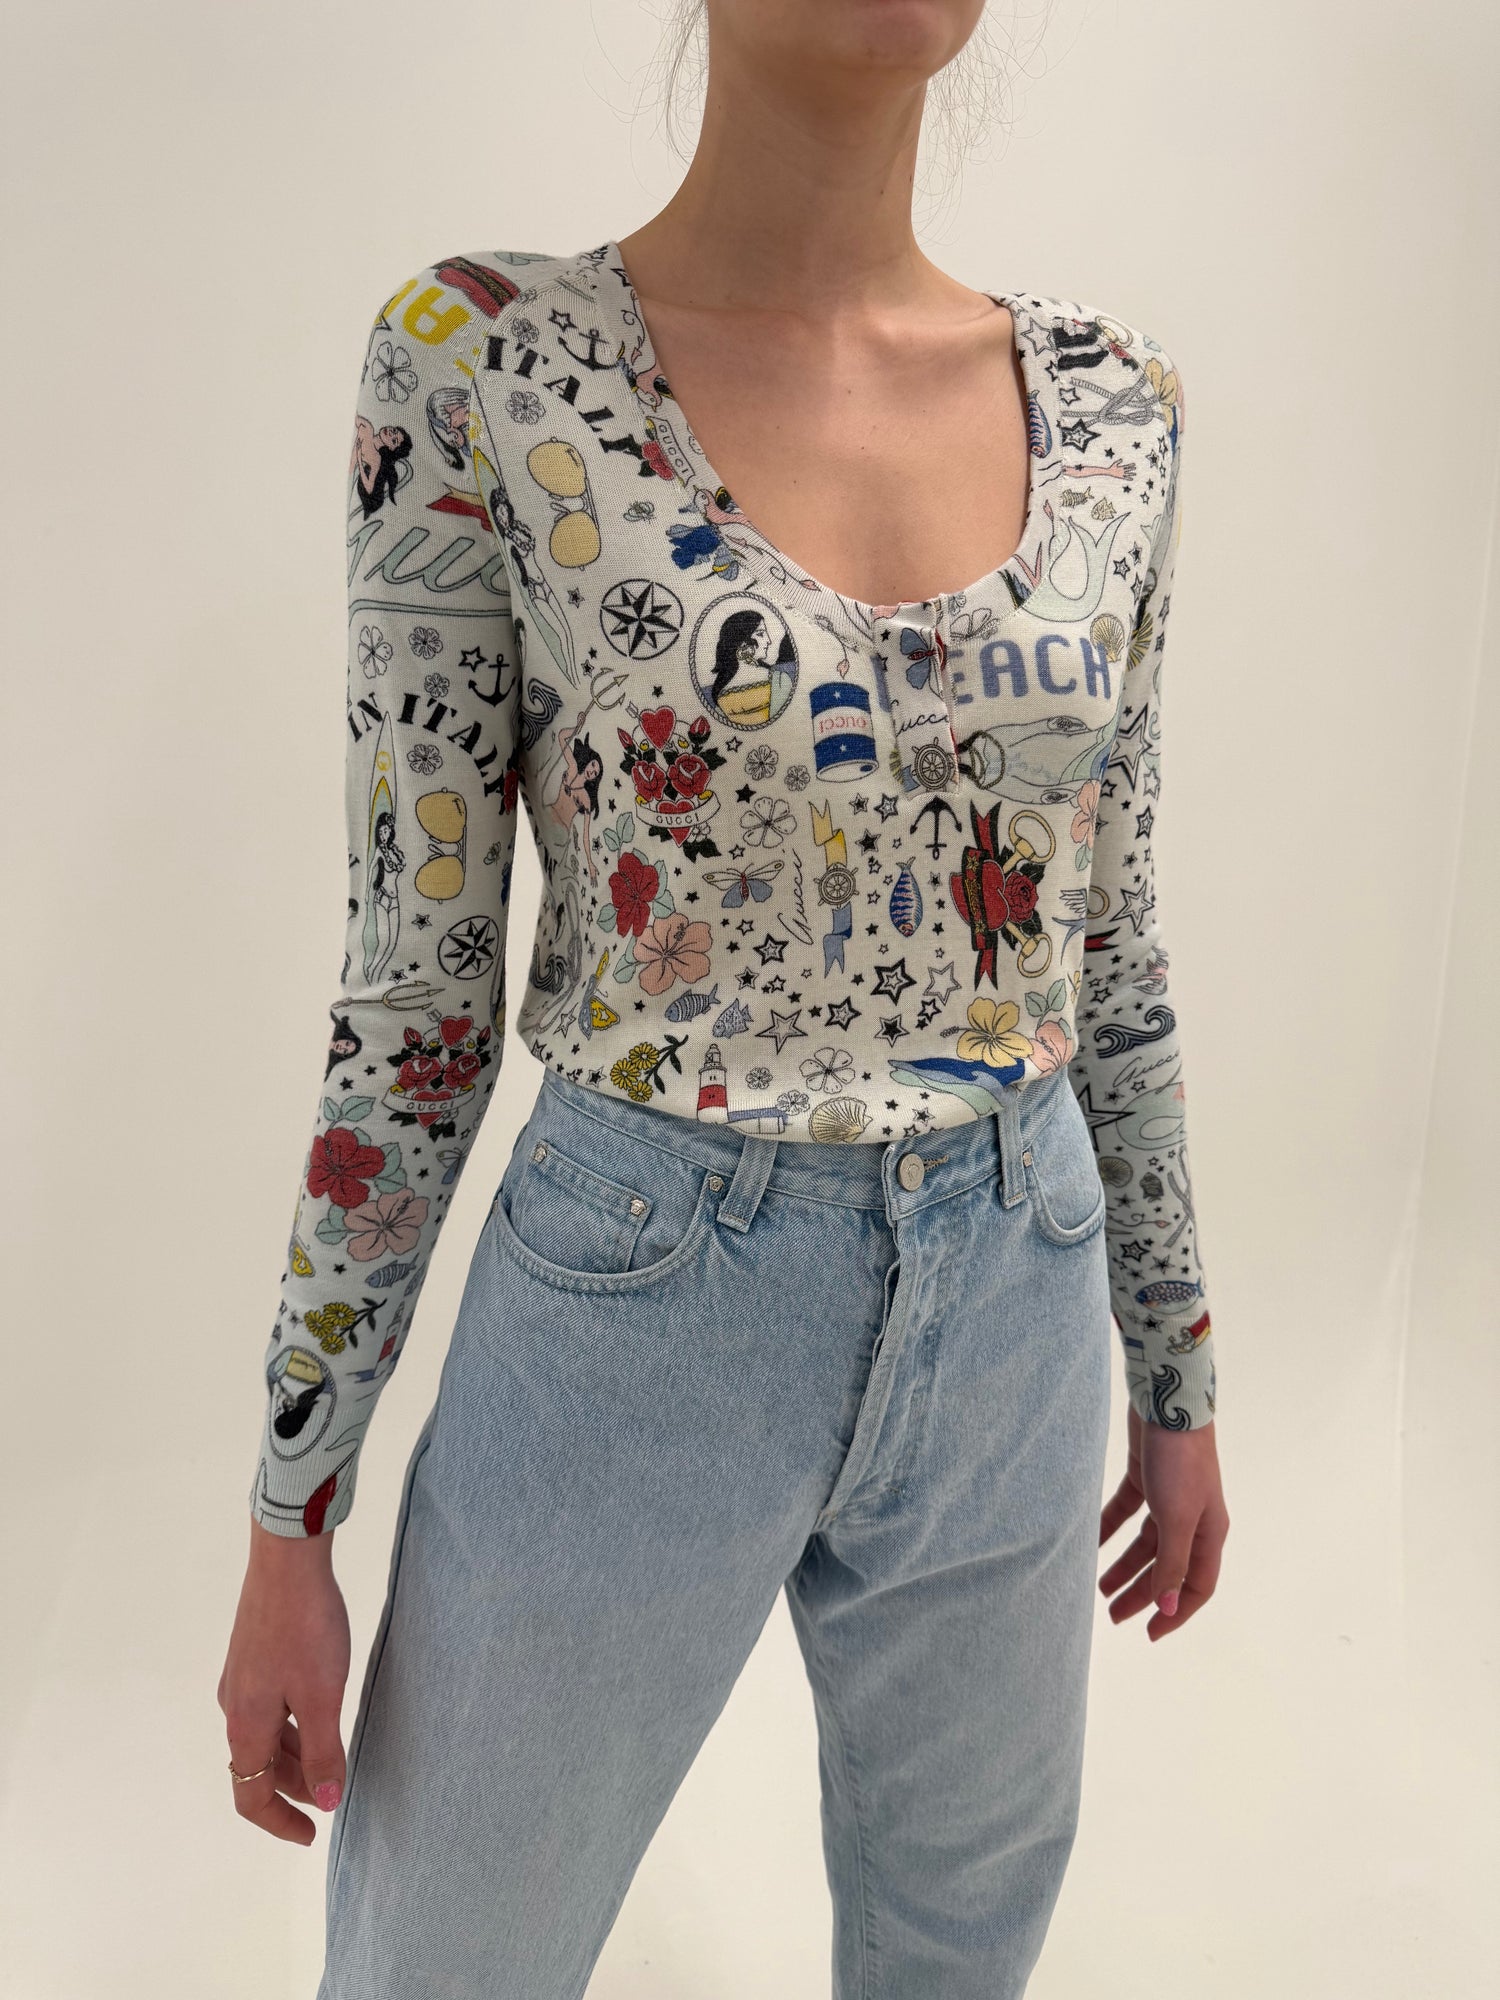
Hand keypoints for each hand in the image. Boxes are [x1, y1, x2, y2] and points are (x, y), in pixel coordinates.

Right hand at [218, 1518, 351, 1843]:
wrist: (287, 1561)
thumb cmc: (306, 1628)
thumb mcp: (323, 1696)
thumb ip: (324, 1751)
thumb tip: (326, 1800)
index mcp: (246, 1725)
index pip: (250, 1796)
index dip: (280, 1822)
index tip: (311, 1834)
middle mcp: (236, 1706)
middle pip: (258, 1767)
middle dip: (294, 1788)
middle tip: (331, 1793)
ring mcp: (242, 1679)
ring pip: (265, 1736)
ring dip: (294, 1756)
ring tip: (332, 1758)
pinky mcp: (254, 1656)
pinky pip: (269, 1709)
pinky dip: (291, 1726)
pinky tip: (318, 1712)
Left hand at [1098, 1404, 1228, 1639]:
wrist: (1168, 1400)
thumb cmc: (1180, 1460)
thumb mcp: (1177, 1518)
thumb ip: (1172, 1562)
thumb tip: (1166, 1605)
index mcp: (1209, 1533)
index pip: (1197, 1586)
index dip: (1175, 1612)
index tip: (1149, 1633)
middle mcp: (1193, 1519)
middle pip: (1167, 1567)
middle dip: (1143, 1593)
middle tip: (1113, 1615)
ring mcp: (1169, 1497)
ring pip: (1146, 1544)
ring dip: (1125, 1565)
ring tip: (1098, 1587)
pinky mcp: (1146, 1477)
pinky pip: (1126, 1512)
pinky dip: (1110, 1529)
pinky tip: (1090, 1542)